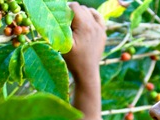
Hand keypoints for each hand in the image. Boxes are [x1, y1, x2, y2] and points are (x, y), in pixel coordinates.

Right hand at [64, 2, 105, 119]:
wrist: (87, 73)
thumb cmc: (74, 60)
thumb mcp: (64, 44)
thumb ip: (60, 28)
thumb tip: (56, 16)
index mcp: (85, 26)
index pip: (74, 6)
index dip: (65, 10)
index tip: (60, 20)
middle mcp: (95, 24)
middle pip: (81, 8)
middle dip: (72, 13)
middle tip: (66, 25)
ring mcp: (100, 29)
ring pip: (89, 11)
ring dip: (81, 14)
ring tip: (74, 25)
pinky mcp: (103, 33)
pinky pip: (98, 17)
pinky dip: (91, 16)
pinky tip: (85, 22)